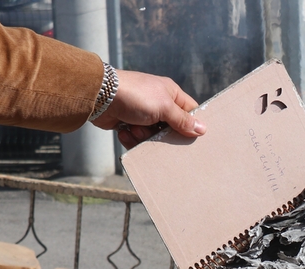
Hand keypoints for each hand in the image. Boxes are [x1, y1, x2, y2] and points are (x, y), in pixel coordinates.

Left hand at [90, 70, 205, 148]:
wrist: (101, 96)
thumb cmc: (136, 96)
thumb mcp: (164, 107)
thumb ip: (183, 120)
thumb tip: (203, 129)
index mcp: (170, 93)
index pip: (189, 110)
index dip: (192, 124)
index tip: (194, 138)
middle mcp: (158, 103)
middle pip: (171, 127)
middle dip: (163, 135)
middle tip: (160, 138)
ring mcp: (142, 113)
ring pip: (153, 135)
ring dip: (144, 136)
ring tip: (135, 129)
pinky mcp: (128, 123)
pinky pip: (137, 138)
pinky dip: (131, 137)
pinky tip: (125, 131)